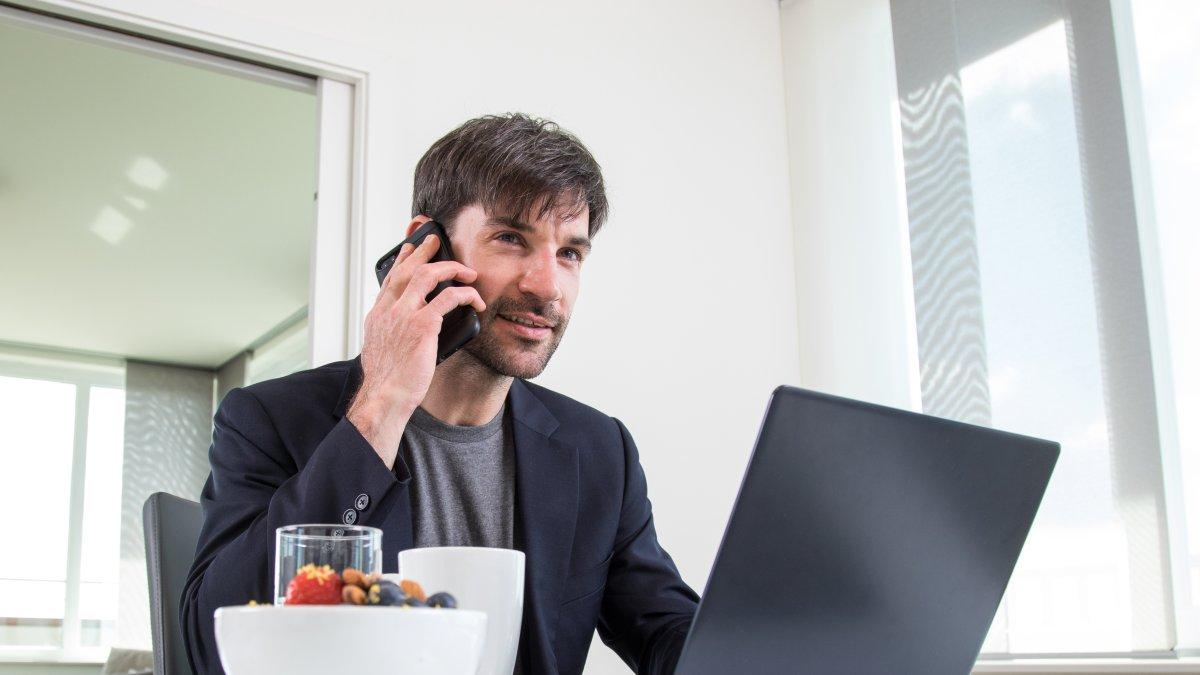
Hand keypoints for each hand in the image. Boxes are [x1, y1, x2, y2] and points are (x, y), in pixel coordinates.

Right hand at [347, 233, 485, 466]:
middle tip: (436, 240)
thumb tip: (409, 330)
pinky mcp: (423, 325)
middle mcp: (388, 310)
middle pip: (407, 268)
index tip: (411, 249)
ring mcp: (404, 316)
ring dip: (450, 268)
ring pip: (428, 275)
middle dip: (424, 250)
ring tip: (466, 270)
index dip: (402, 261)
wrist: (385, 397)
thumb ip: (393, 334)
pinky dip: (465, 294)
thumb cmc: (387, 382)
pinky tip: (475, 298)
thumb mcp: (382, 350)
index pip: (390, 279)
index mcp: (377, 316)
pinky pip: (449, 298)